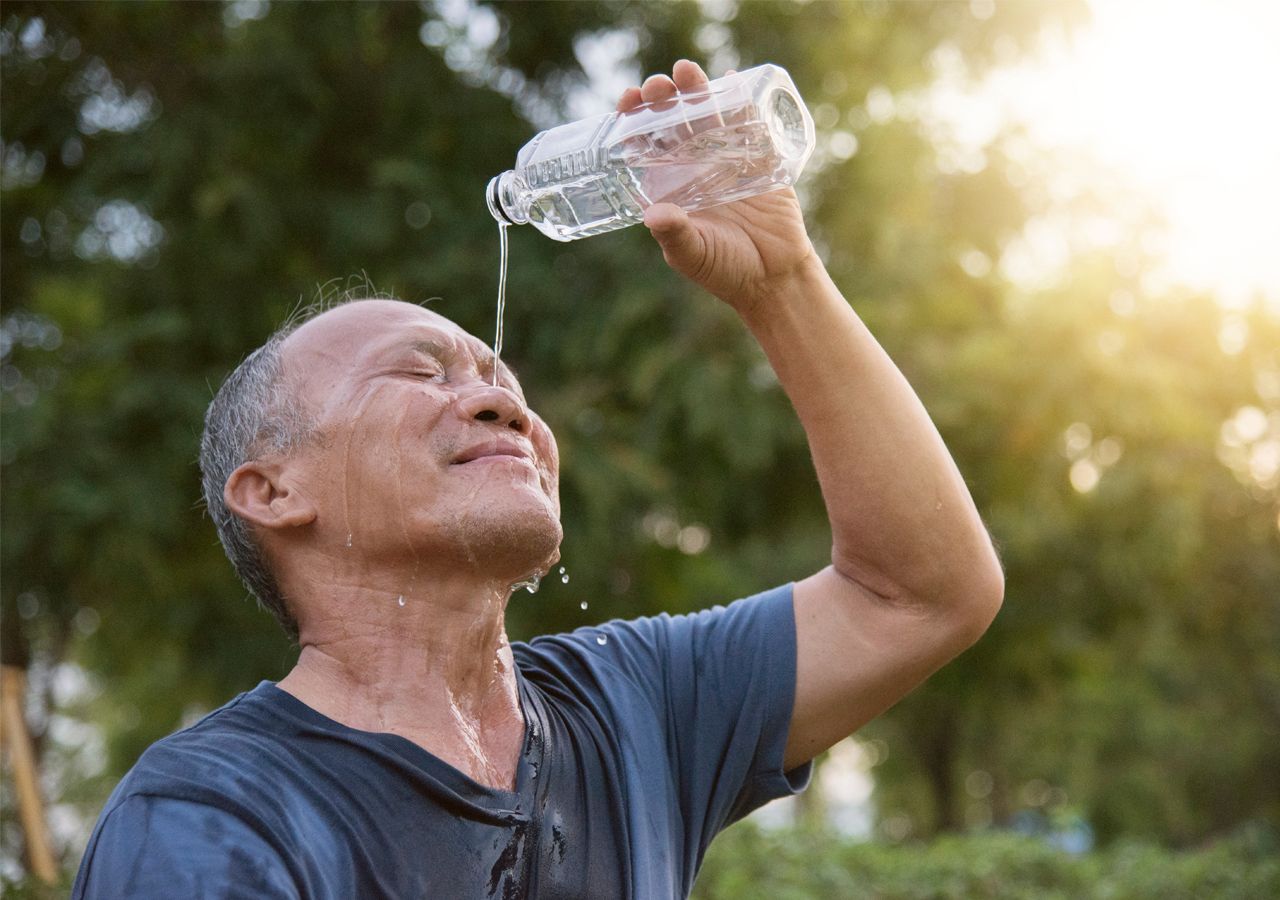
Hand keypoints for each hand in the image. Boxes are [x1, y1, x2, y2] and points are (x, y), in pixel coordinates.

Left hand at [616, 60, 818, 312]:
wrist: (774, 277)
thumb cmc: (726, 270)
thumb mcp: (693, 255)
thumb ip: (674, 235)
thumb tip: (653, 214)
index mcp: (669, 188)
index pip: (644, 146)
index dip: (633, 121)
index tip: (628, 101)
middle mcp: (693, 168)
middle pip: (672, 123)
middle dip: (662, 99)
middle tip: (657, 86)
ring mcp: (725, 160)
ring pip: (706, 116)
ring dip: (695, 90)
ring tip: (685, 71)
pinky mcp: (758, 158)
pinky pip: (748, 122)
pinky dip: (739, 98)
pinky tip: (731, 78)